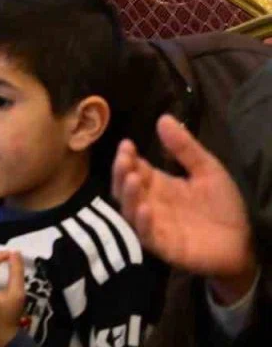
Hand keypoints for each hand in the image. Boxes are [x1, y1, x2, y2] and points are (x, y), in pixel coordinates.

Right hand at [112, 115, 256, 303]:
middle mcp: (150, 203)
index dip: (126, 157)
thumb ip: (185, 148)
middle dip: (120, 173)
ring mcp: (154, 225)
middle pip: (125, 188)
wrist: (244, 242)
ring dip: (129, 195)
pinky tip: (146, 209)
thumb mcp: (207, 170)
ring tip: (134, 179)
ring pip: (129, 211)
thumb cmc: (224, 206)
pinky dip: (142, 223)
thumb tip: (163, 118)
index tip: (127, 144)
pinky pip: (146, 235)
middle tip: (125, 160)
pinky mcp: (164, 246)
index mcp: (158, 185)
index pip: (133, 168)